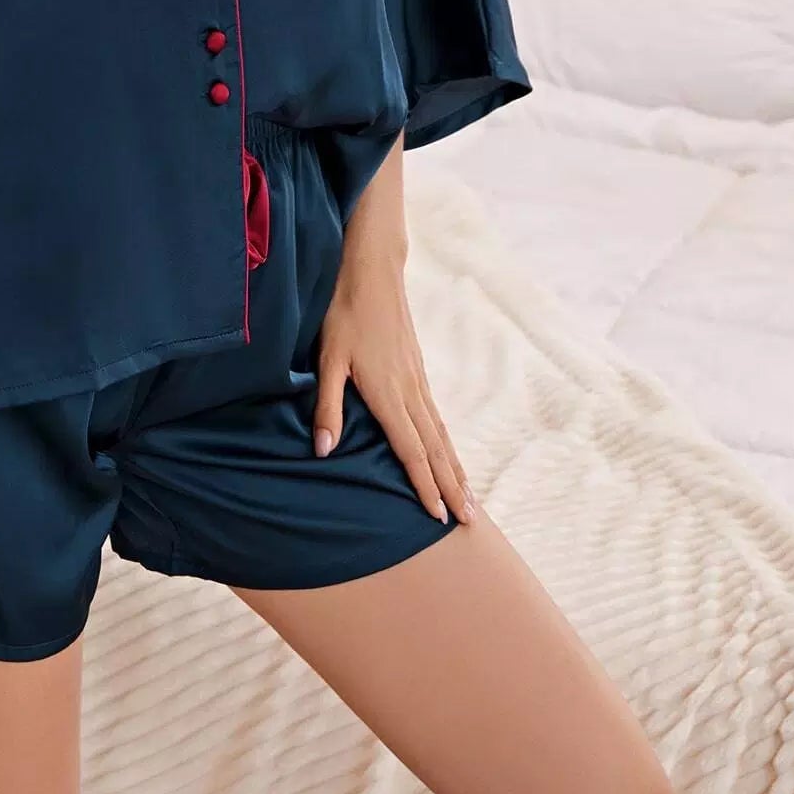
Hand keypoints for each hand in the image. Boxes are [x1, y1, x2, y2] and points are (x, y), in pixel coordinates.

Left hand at [313, 255, 476, 525]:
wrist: (373, 271)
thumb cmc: (344, 313)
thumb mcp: (328, 358)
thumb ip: (328, 405)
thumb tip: (323, 449)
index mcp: (387, 393)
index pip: (410, 449)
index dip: (423, 484)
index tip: (438, 516)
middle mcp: (410, 391)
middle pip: (434, 448)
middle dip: (452, 486)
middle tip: (470, 521)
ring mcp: (418, 380)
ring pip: (441, 434)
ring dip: (455, 468)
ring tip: (470, 498)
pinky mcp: (419, 371)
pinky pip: (438, 416)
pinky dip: (447, 443)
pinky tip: (448, 453)